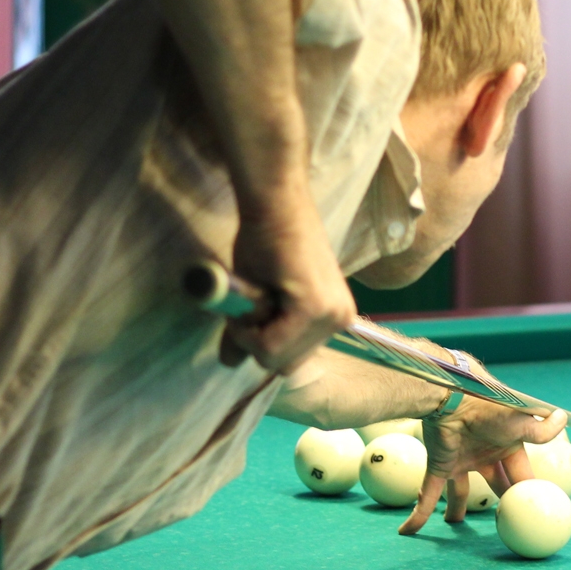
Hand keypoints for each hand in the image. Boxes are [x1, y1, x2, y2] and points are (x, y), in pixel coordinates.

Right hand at [219, 177, 356, 371]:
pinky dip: (248, 327)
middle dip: (258, 340)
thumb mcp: (258, 298)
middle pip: (284, 365)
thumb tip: (230, 364)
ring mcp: (331, 315)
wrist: (274, 204)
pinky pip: (270, 345)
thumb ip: (249, 332)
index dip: (261, 341)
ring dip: (252, 331)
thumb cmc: (265, 242)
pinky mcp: (314, 308)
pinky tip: (254, 293)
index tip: (254, 306)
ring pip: (275, 358)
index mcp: (334, 318)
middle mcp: (340, 320)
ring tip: (259, 291)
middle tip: (254, 299)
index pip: (291, 361)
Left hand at [399, 398, 568, 534]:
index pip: (522, 475)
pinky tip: (408, 530)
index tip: (538, 513)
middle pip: (494, 486)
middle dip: (499, 505)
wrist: (452, 394)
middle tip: (506, 526)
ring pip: (461, 492)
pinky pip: (428, 495)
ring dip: (457, 510)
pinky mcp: (437, 465)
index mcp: (507, 445)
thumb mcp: (519, 421)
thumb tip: (564, 418)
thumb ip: (541, 429)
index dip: (529, 492)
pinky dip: (419, 514)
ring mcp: (460, 461)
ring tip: (456, 524)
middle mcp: (484, 455)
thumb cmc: (489, 407)